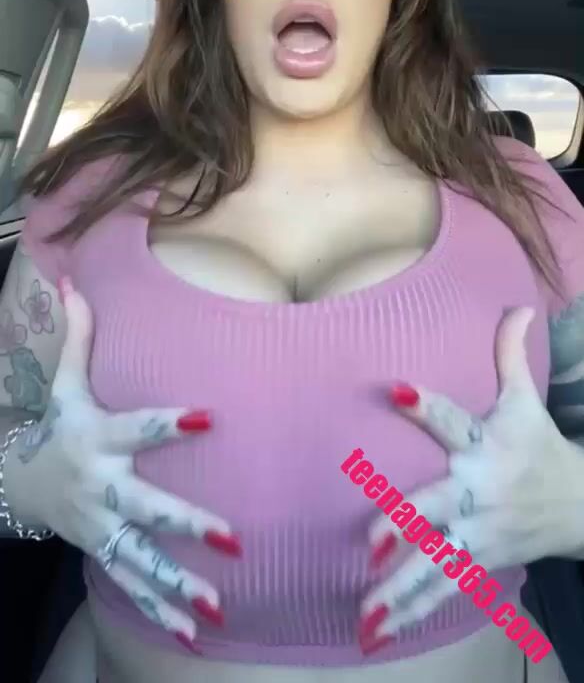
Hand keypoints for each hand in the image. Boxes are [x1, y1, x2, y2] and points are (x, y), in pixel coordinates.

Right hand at [10, 277, 239, 653]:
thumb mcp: (64, 385)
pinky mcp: (102, 551)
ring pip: (141, 558)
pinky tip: (193, 632)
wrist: (18, 481)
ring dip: (177, 584)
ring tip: (217, 606)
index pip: (137, 427)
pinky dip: (160, 610)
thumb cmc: (58, 426)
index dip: (169, 423)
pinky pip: (132, 585)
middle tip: (232, 536)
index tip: (208, 417)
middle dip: (185, 521)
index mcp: (97, 439)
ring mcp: (101, 526)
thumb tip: (71, 282)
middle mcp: (101, 486)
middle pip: (144, 505)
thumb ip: (78, 338)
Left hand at [358, 306, 583, 652]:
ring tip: (364, 612)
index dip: (427, 405)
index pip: (455, 420)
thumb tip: (518, 304)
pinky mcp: (478, 563)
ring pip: (437, 563)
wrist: (579, 506)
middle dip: (406, 524)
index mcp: (488, 445)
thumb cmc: (539, 445)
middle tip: (372, 541)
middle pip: (440, 507)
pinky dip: (410, 613)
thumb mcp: (527, 400)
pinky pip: (441, 591)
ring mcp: (479, 534)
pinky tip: (375, 634)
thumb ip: (509, 355)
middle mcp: (481, 492)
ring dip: (400, 589)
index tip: (396, 389)